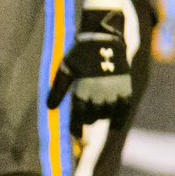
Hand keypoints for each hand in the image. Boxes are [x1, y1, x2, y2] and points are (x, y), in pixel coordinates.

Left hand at [48, 0, 140, 127]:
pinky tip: (113, 125)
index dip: (76, 130)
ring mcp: (113, 91)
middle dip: (87, 121)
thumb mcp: (65, 69)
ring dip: (100, 118)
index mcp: (82, 89)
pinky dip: (118, 119)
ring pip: (107, 115)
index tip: (76, 136)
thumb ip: (58, 90)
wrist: (104, 38)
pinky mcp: (125, 88)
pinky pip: (123, 111)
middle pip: (93, 118)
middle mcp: (99, 93)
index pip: (78, 118)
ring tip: (95, 115)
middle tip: (84, 123)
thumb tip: (49, 107)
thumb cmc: (80, 54)